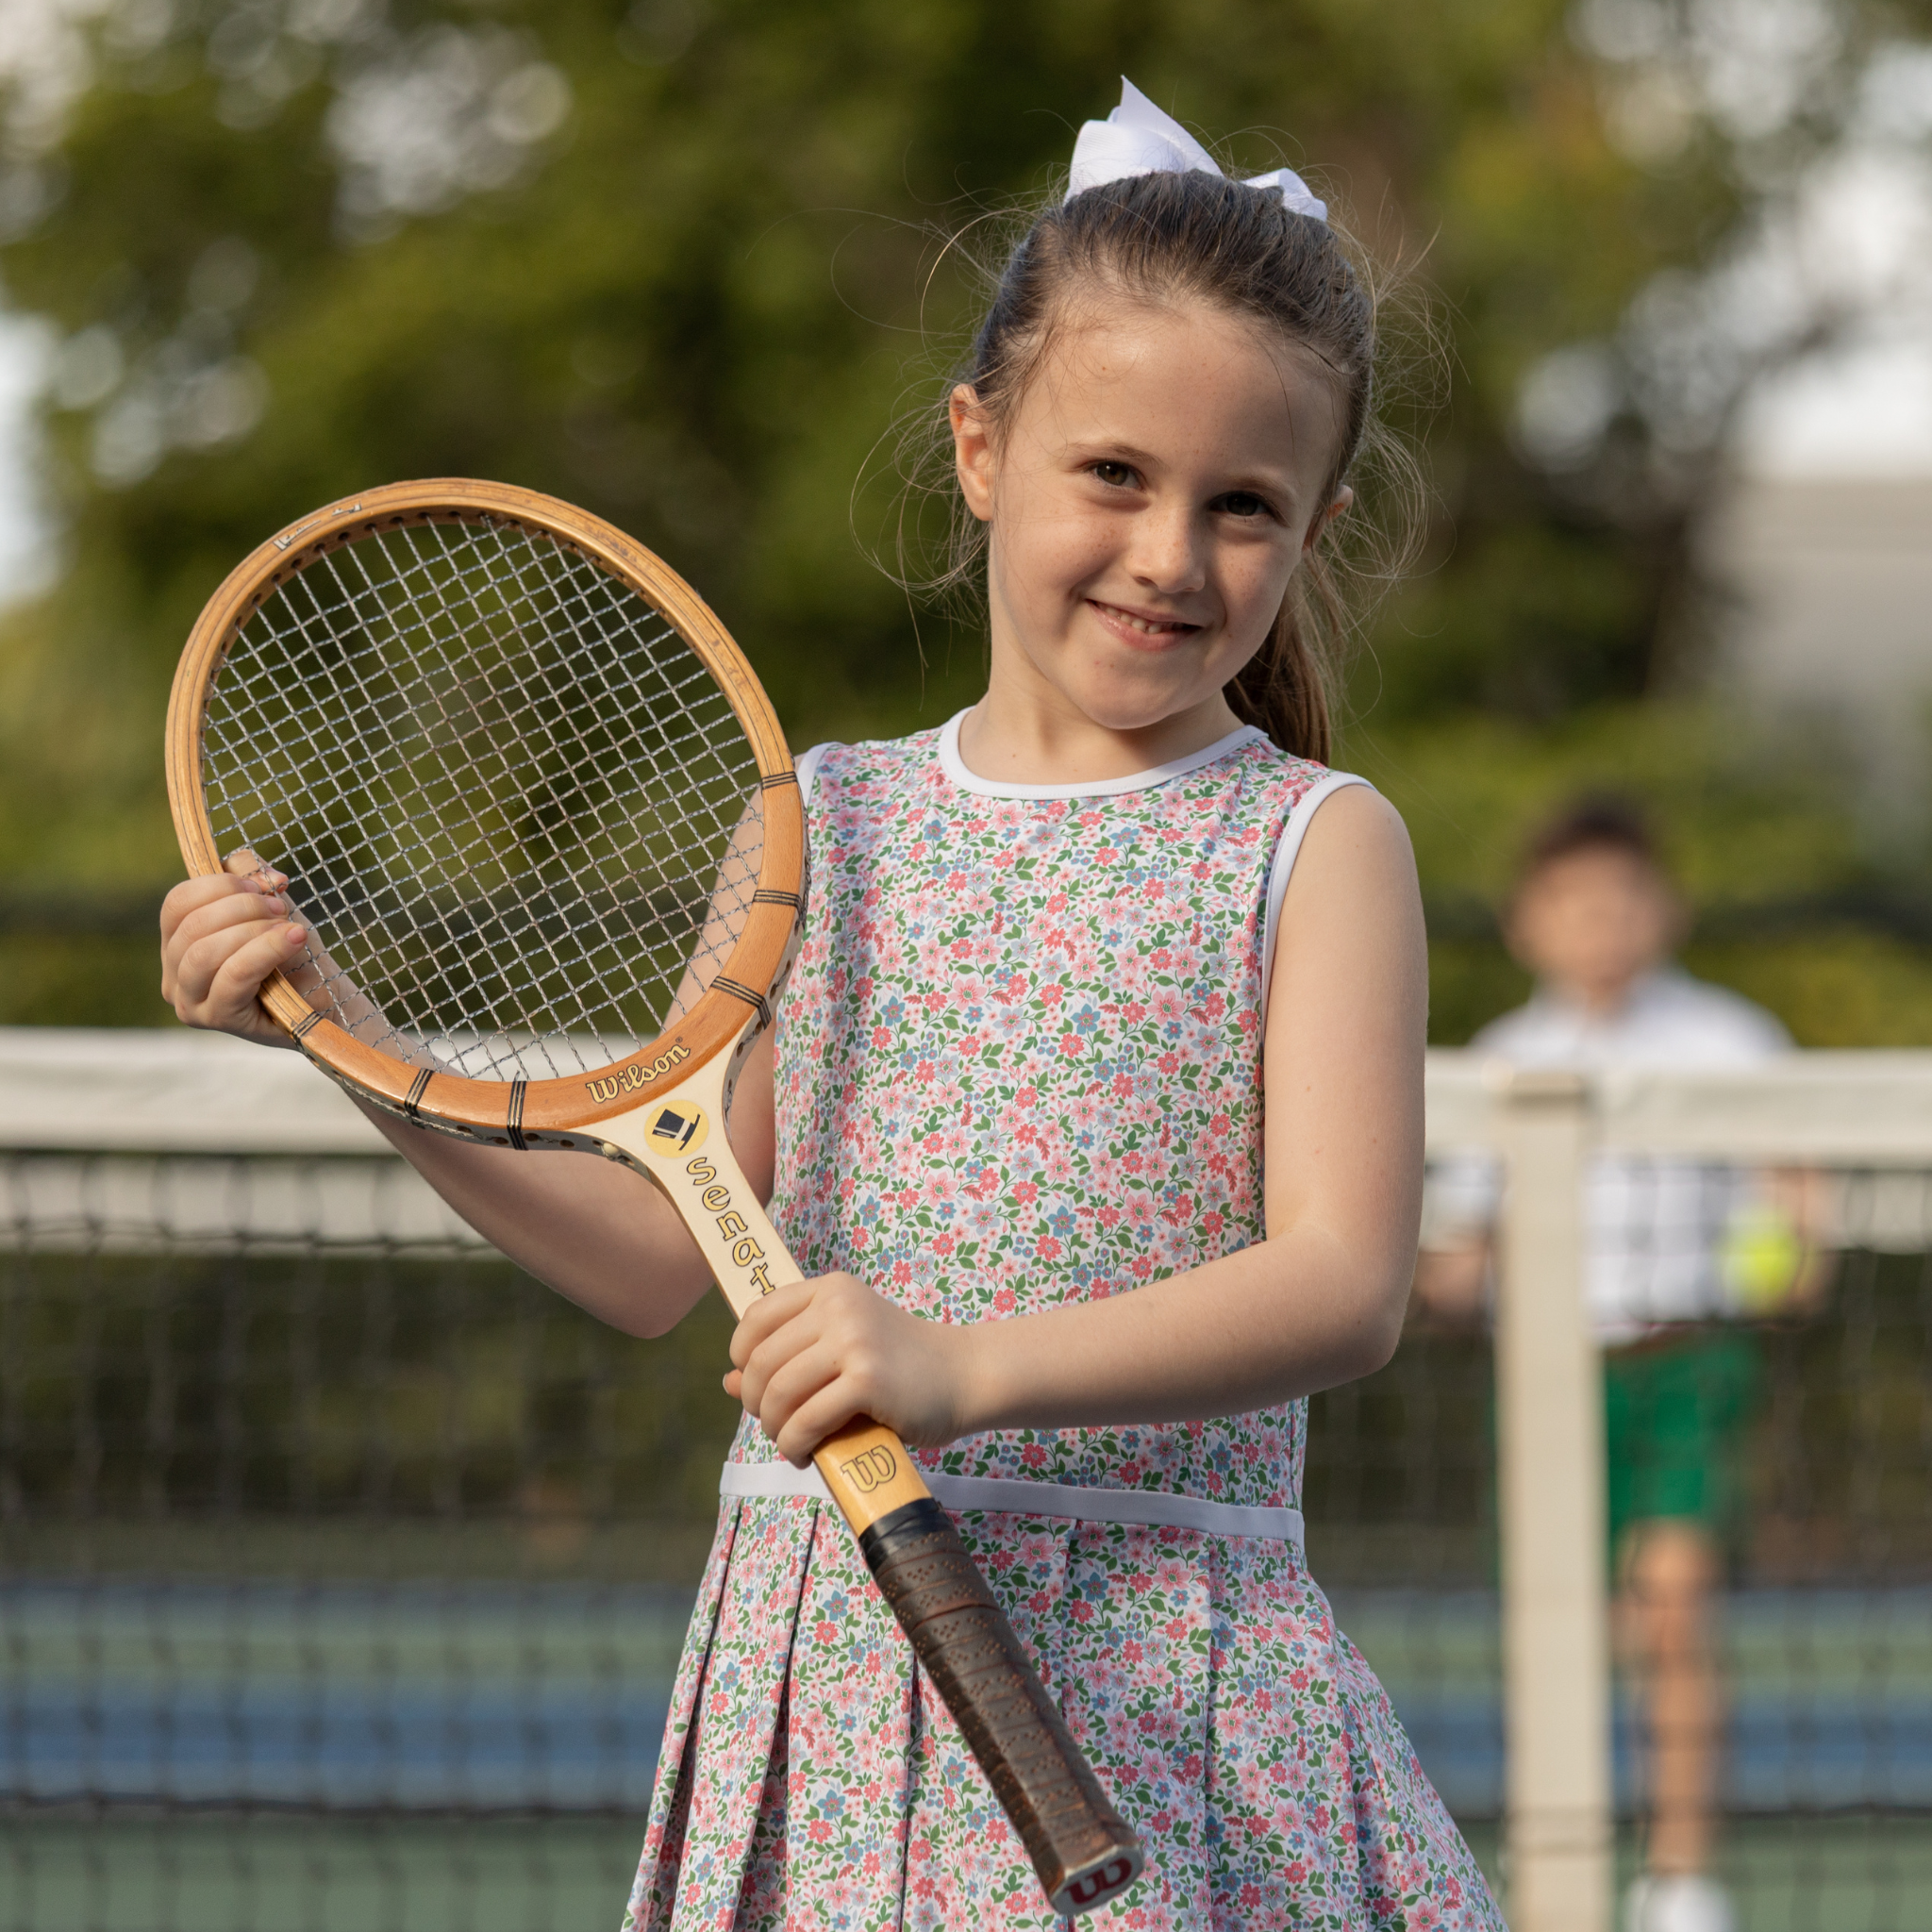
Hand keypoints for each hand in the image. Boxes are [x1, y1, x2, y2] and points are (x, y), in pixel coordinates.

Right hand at [160, 848, 314, 1047]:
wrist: (325, 1000)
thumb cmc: (293, 957)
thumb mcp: (270, 910)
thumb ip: (250, 879)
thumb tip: (243, 861)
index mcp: (178, 945)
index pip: (177, 903)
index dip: (218, 885)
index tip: (263, 885)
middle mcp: (174, 976)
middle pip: (192, 925)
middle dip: (242, 907)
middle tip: (280, 908)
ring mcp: (191, 1002)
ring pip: (206, 951)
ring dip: (253, 930)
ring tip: (290, 927)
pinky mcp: (217, 1019)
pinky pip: (234, 975)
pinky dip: (266, 950)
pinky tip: (295, 938)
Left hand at [725, 1271, 975, 1465]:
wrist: (965, 1374)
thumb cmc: (902, 1365)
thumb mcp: (844, 1346)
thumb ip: (790, 1357)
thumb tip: (727, 1381)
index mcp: (830, 1290)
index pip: (757, 1316)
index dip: (741, 1357)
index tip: (753, 1385)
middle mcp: (839, 1308)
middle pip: (762, 1361)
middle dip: (755, 1402)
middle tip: (773, 1424)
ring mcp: (854, 1342)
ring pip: (779, 1392)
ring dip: (774, 1429)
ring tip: (789, 1443)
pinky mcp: (868, 1380)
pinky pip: (807, 1420)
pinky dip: (795, 1444)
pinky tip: (805, 1455)